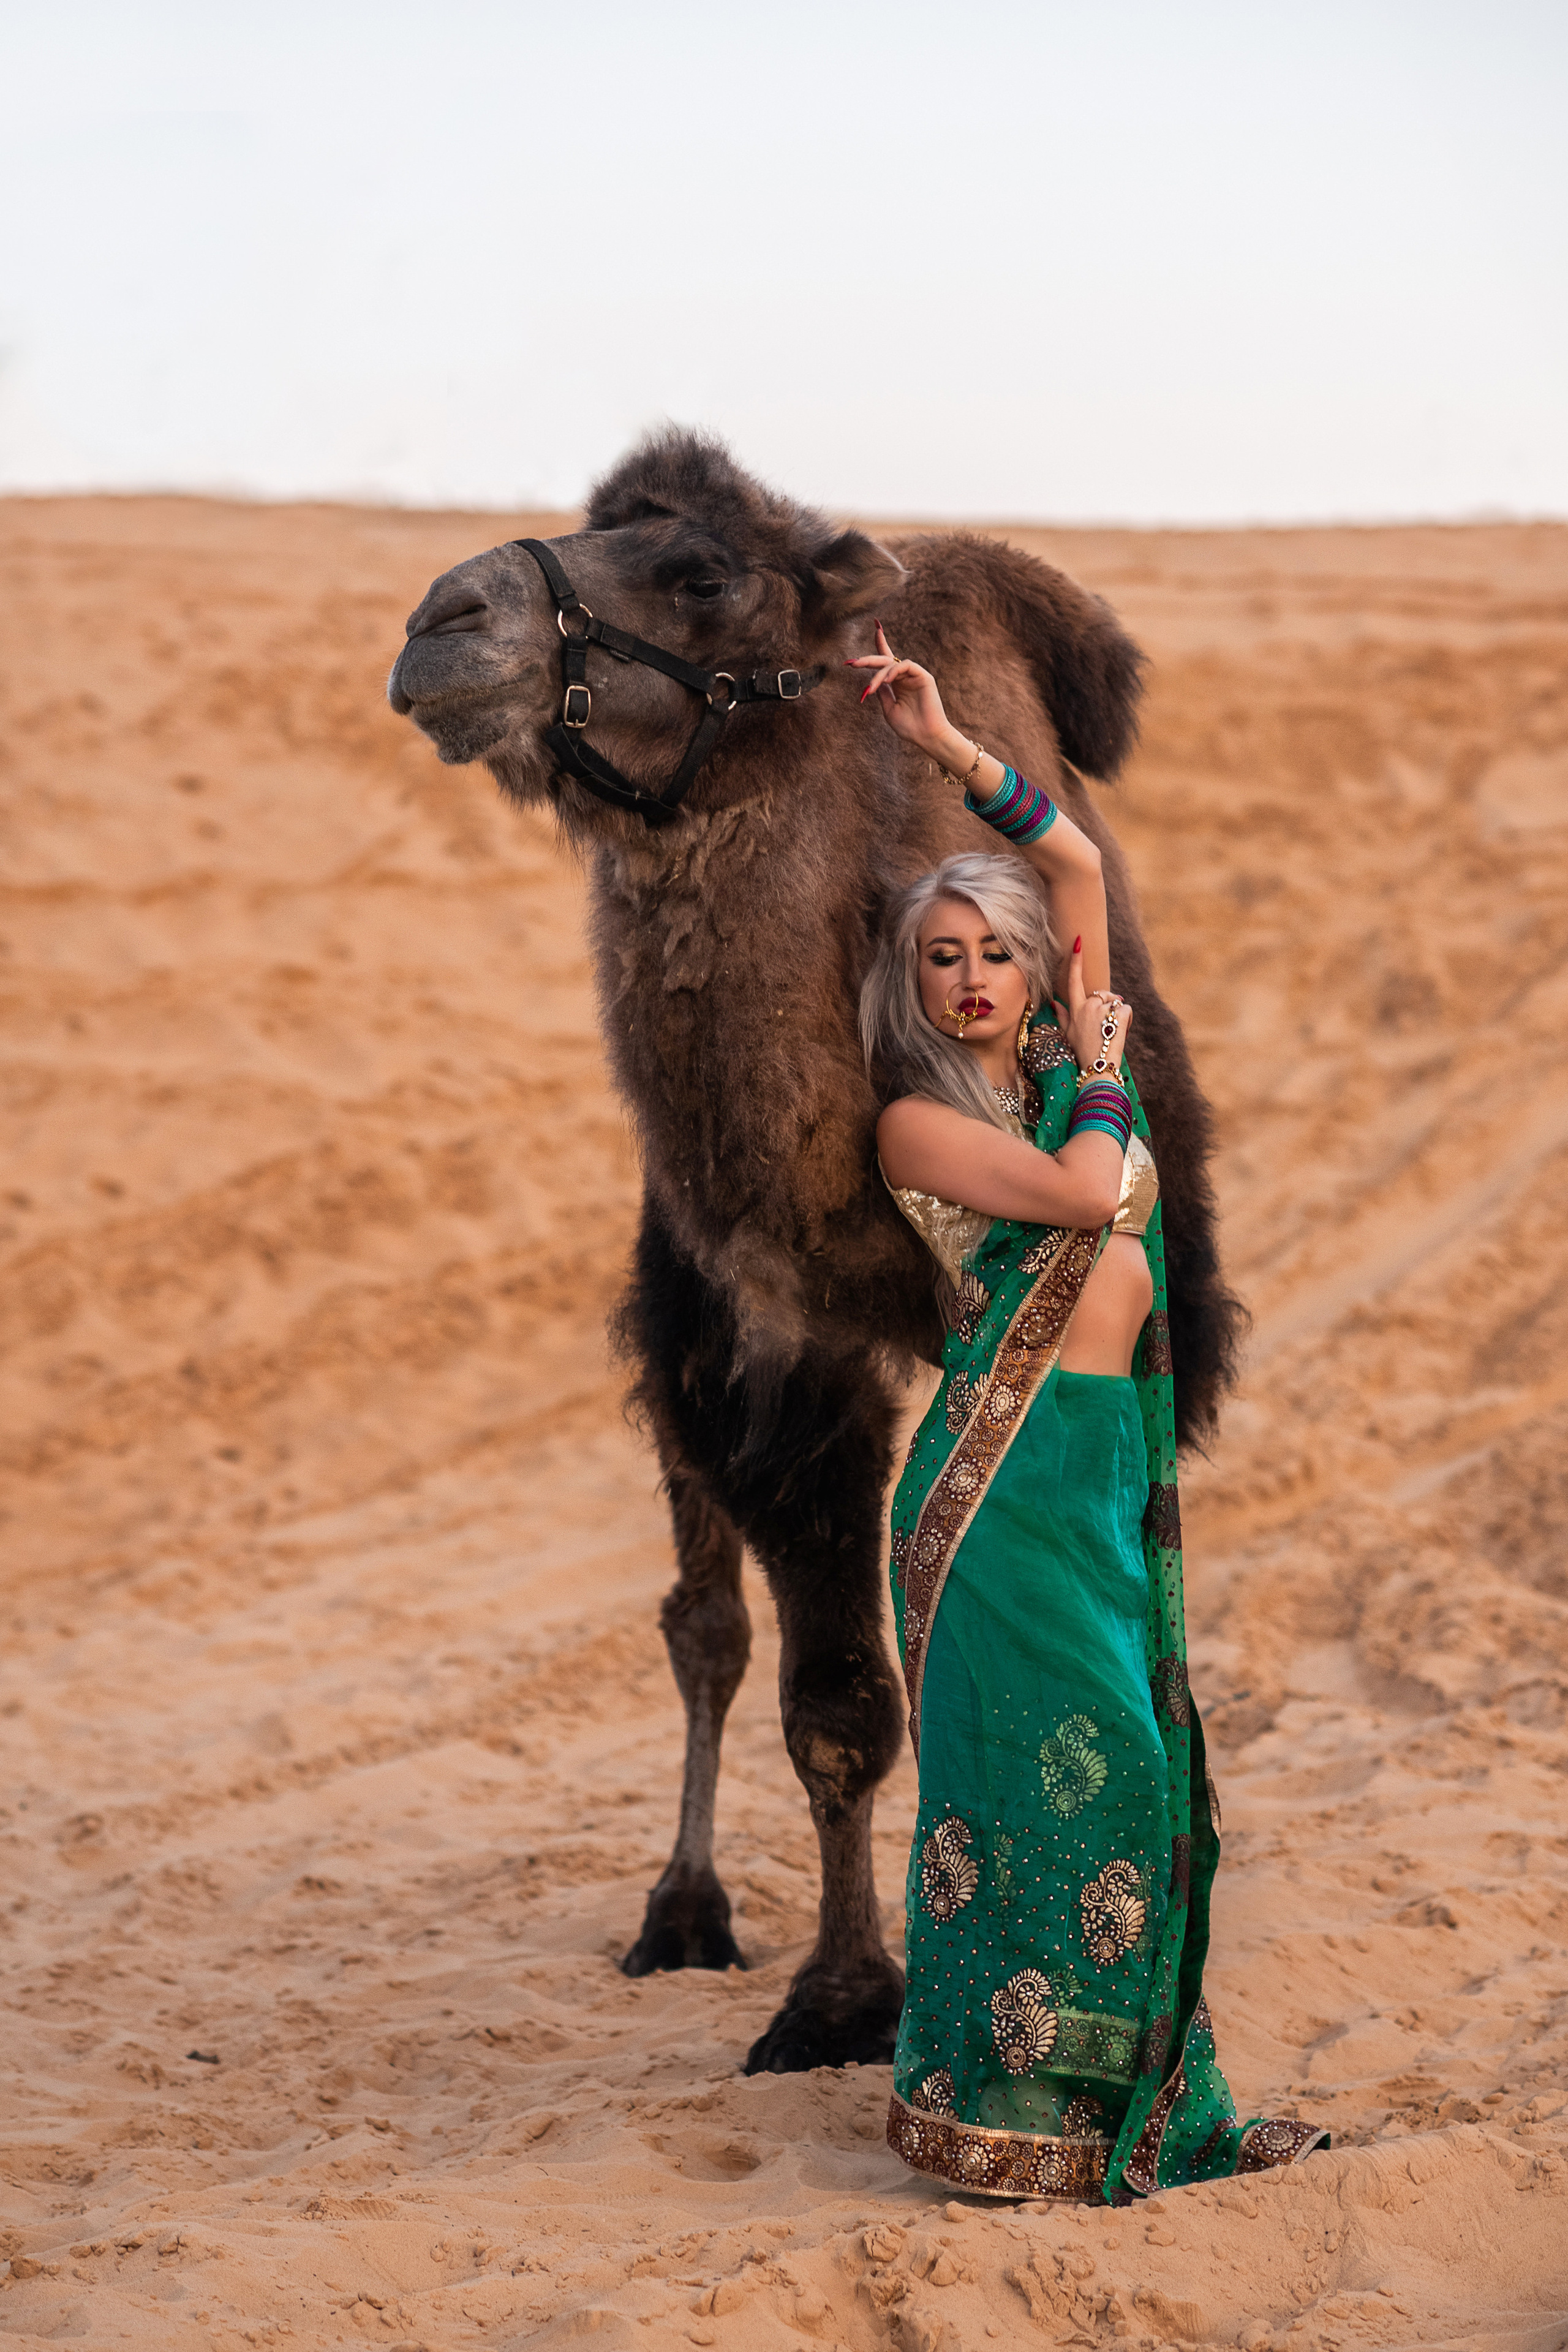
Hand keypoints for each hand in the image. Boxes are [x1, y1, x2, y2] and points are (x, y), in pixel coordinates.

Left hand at [845, 622, 951, 755]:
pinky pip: (905, 665)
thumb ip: (882, 693)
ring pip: (892, 664)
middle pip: (885, 660)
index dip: (881, 644)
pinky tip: (886, 681)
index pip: (887, 661)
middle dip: (868, 660)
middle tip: (852, 663)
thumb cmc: (909, 727)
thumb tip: (873, 681)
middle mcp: (905, 677)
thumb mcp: (889, 709)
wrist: (927, 737)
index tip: (876, 628)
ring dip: (878, 674)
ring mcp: (914, 675)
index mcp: (897, 684)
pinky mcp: (923, 676)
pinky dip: (893, 671)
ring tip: (871, 688)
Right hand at [1050, 938, 1132, 1076]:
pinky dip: (1127, 1021)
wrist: (1096, 1067)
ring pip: (1116, 1002)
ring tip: (1110, 1033)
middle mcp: (1087, 1005)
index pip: (1074, 980)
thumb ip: (1062, 1015)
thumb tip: (1053, 1002)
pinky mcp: (1118, 1013)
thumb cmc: (1081, 1053)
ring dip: (1117, 1015)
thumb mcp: (1067, 1034)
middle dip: (1107, 1007)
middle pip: (1103, 994)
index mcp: (1075, 1008)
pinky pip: (1126, 1010)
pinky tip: (1120, 1032)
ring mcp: (1102, 1009)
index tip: (1078, 942)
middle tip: (1104, 1029)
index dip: (1076, 961)